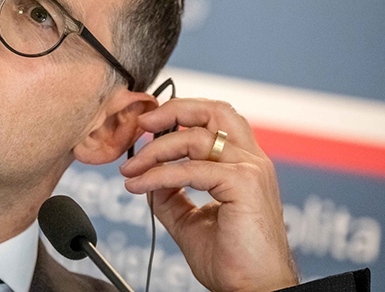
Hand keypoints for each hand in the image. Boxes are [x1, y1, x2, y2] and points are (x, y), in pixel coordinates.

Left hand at [119, 98, 297, 291]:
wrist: (254, 289)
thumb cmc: (233, 260)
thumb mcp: (190, 221)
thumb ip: (171, 195)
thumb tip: (147, 177)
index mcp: (243, 163)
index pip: (214, 119)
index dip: (180, 115)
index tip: (147, 127)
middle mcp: (251, 160)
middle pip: (215, 110)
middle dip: (173, 110)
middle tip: (142, 124)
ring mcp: (250, 169)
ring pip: (195, 138)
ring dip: (155, 151)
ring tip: (131, 170)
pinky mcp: (244, 184)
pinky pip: (191, 170)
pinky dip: (159, 175)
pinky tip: (140, 185)